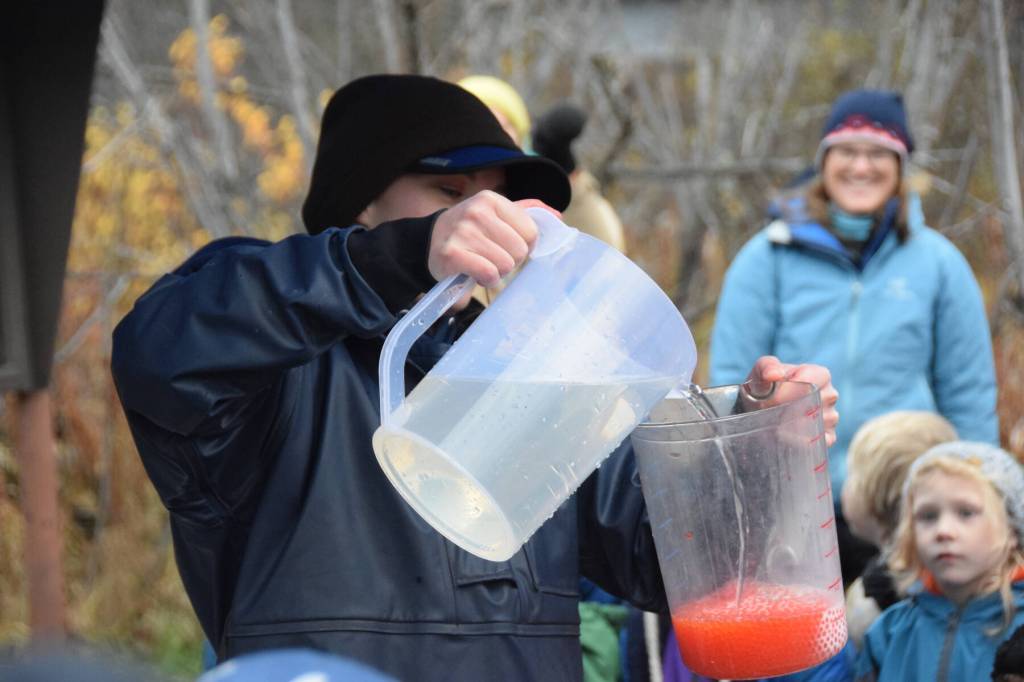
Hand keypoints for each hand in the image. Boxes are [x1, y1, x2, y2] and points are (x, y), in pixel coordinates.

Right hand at [428, 193, 558, 286]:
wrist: (428, 245)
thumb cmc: (470, 233)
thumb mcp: (495, 217)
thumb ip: (526, 213)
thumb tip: (556, 216)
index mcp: (490, 199)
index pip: (531, 231)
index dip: (523, 246)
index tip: (505, 245)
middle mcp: (476, 211)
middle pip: (520, 250)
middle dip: (509, 260)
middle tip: (491, 257)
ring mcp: (462, 232)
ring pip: (506, 264)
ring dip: (496, 272)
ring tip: (481, 264)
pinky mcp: (452, 254)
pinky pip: (488, 273)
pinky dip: (485, 279)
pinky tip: (475, 273)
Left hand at [745, 355, 839, 446]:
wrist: (758, 410)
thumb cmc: (764, 386)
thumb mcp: (761, 372)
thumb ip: (767, 367)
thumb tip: (774, 374)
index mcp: (820, 375)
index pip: (816, 379)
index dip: (793, 388)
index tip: (773, 397)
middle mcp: (829, 396)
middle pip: (816, 403)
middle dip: (789, 409)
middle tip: (768, 411)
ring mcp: (830, 418)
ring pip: (816, 424)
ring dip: (791, 426)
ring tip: (773, 422)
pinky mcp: (827, 438)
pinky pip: (818, 442)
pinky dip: (799, 442)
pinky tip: (784, 437)